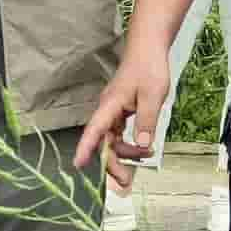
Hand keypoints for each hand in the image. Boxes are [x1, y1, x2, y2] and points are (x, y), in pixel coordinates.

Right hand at [73, 43, 170, 180]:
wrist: (149, 49)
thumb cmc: (148, 67)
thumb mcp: (152, 95)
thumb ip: (146, 121)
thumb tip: (142, 144)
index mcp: (110, 105)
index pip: (94, 130)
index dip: (86, 148)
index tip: (78, 164)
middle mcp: (108, 110)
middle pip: (103, 142)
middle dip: (112, 163)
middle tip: (126, 181)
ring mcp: (113, 111)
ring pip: (112, 140)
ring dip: (126, 153)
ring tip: (146, 157)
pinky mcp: (121, 111)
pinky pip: (120, 133)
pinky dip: (130, 143)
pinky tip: (144, 148)